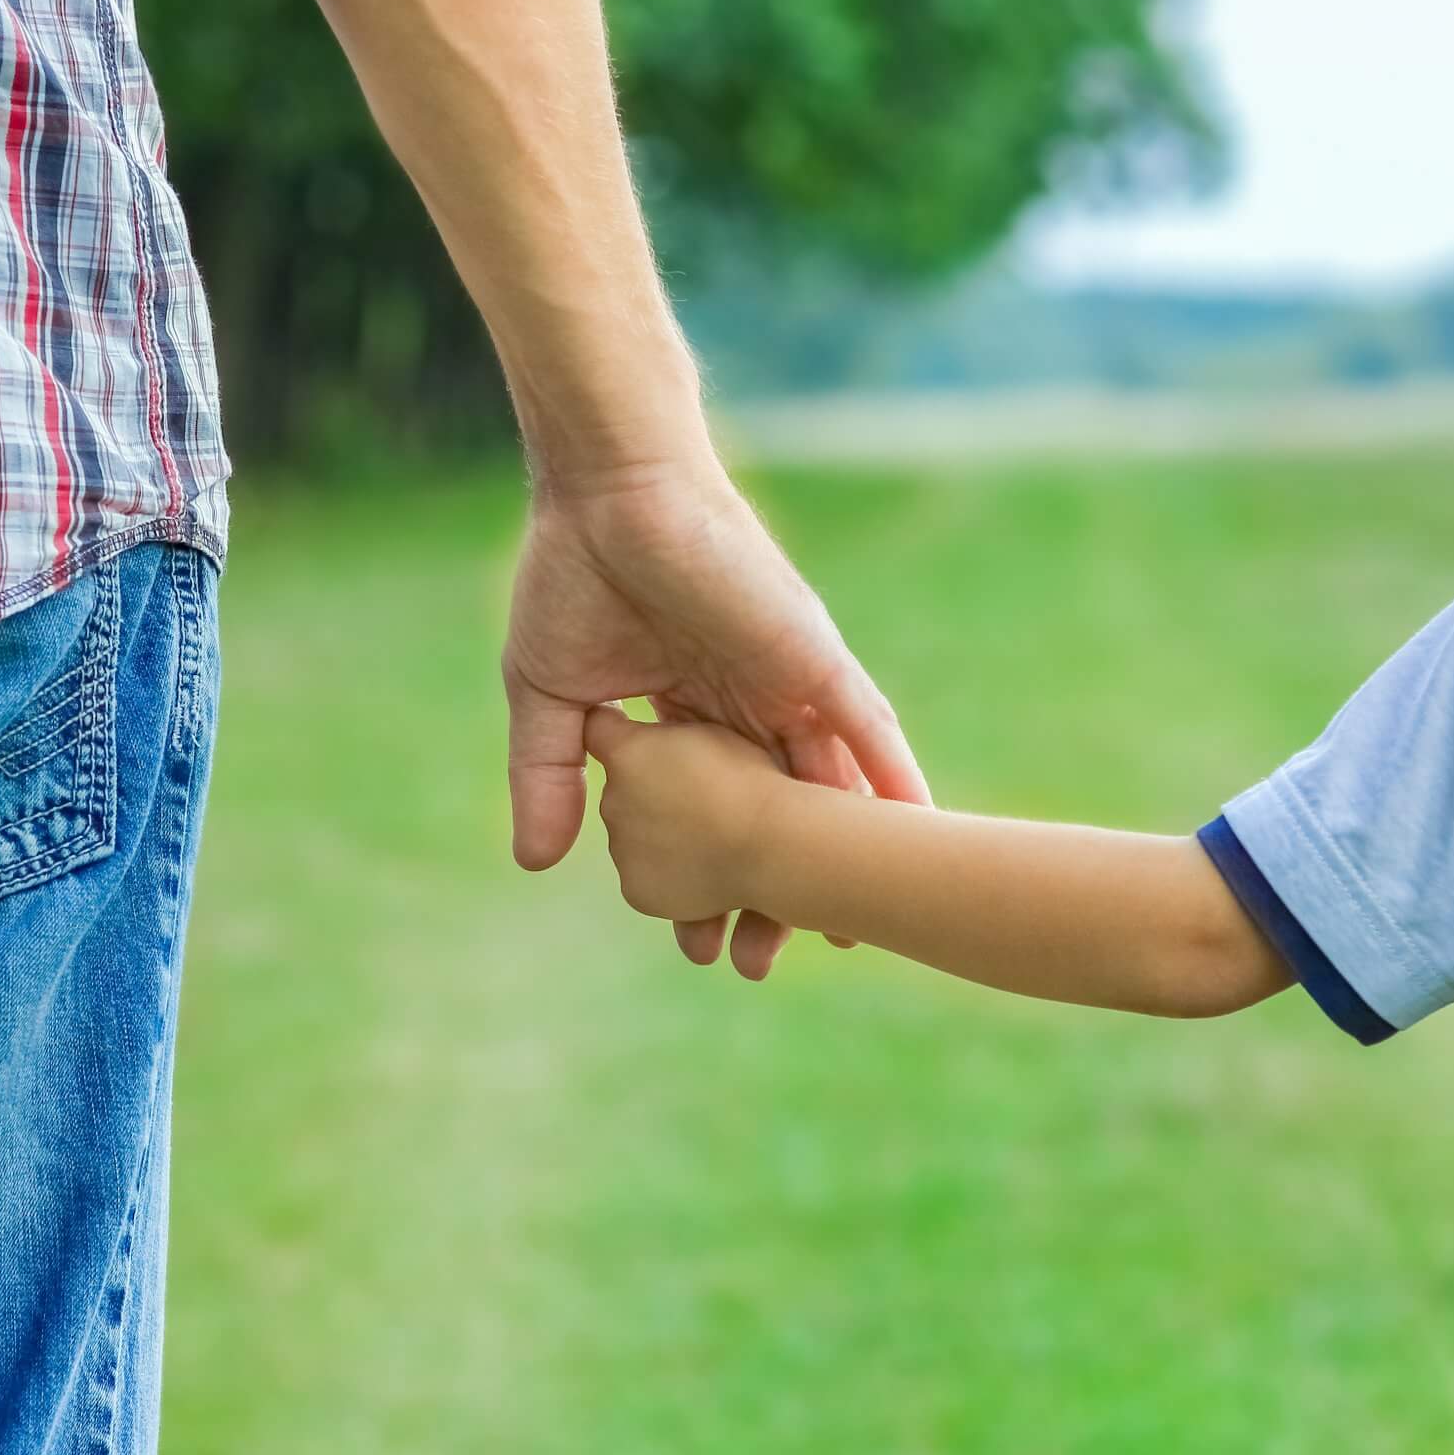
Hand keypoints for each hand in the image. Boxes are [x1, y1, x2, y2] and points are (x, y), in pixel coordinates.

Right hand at [503, 456, 929, 977]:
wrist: (611, 490)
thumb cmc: (574, 573)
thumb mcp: (554, 698)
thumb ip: (552, 775)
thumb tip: (537, 862)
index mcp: (693, 710)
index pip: (712, 812)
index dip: (706, 879)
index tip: (699, 945)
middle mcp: (752, 702)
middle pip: (775, 814)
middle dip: (772, 890)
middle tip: (764, 963)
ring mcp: (788, 680)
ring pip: (827, 785)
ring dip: (840, 855)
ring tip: (852, 930)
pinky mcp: (812, 656)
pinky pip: (865, 725)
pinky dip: (891, 778)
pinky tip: (916, 830)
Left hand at [584, 708, 784, 921]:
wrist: (770, 844)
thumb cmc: (752, 780)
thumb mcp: (714, 734)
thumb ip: (673, 737)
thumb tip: (654, 746)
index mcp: (628, 754)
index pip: (597, 730)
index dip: (615, 734)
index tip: (633, 740)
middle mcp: (611, 800)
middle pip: (623, 792)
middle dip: (653, 796)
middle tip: (703, 800)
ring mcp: (621, 850)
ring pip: (636, 838)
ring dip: (664, 838)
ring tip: (713, 838)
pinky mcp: (636, 890)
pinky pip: (647, 878)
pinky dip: (671, 875)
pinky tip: (707, 867)